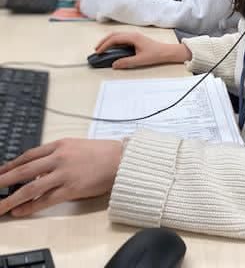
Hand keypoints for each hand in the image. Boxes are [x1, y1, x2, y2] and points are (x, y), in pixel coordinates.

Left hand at [0, 138, 121, 216]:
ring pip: (31, 187)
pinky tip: (20, 211)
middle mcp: (59, 157)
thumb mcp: (75, 146)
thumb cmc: (101, 153)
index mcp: (60, 144)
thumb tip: (39, 169)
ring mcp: (64, 173)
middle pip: (24, 170)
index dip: (11, 165)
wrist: (121, 159)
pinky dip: (30, 206)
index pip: (28, 155)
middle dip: (3, 180)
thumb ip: (57, 155)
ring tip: (0, 206)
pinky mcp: (71, 188)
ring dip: (12, 198)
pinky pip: (45, 199)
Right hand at [94, 31, 191, 68]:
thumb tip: (114, 64)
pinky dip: (114, 41)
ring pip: (117, 35)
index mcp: (133, 37)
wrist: (166, 52)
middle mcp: (132, 34)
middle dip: (104, 41)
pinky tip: (111, 47)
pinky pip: (121, 38)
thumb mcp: (140, 60)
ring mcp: (134, 36)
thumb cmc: (155, 54)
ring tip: (101, 48)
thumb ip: (126, 62)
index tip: (99, 52)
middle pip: (114, 35)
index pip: (115, 39)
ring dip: (108, 40)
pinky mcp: (135, 39)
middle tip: (97, 49)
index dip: (105, 45)